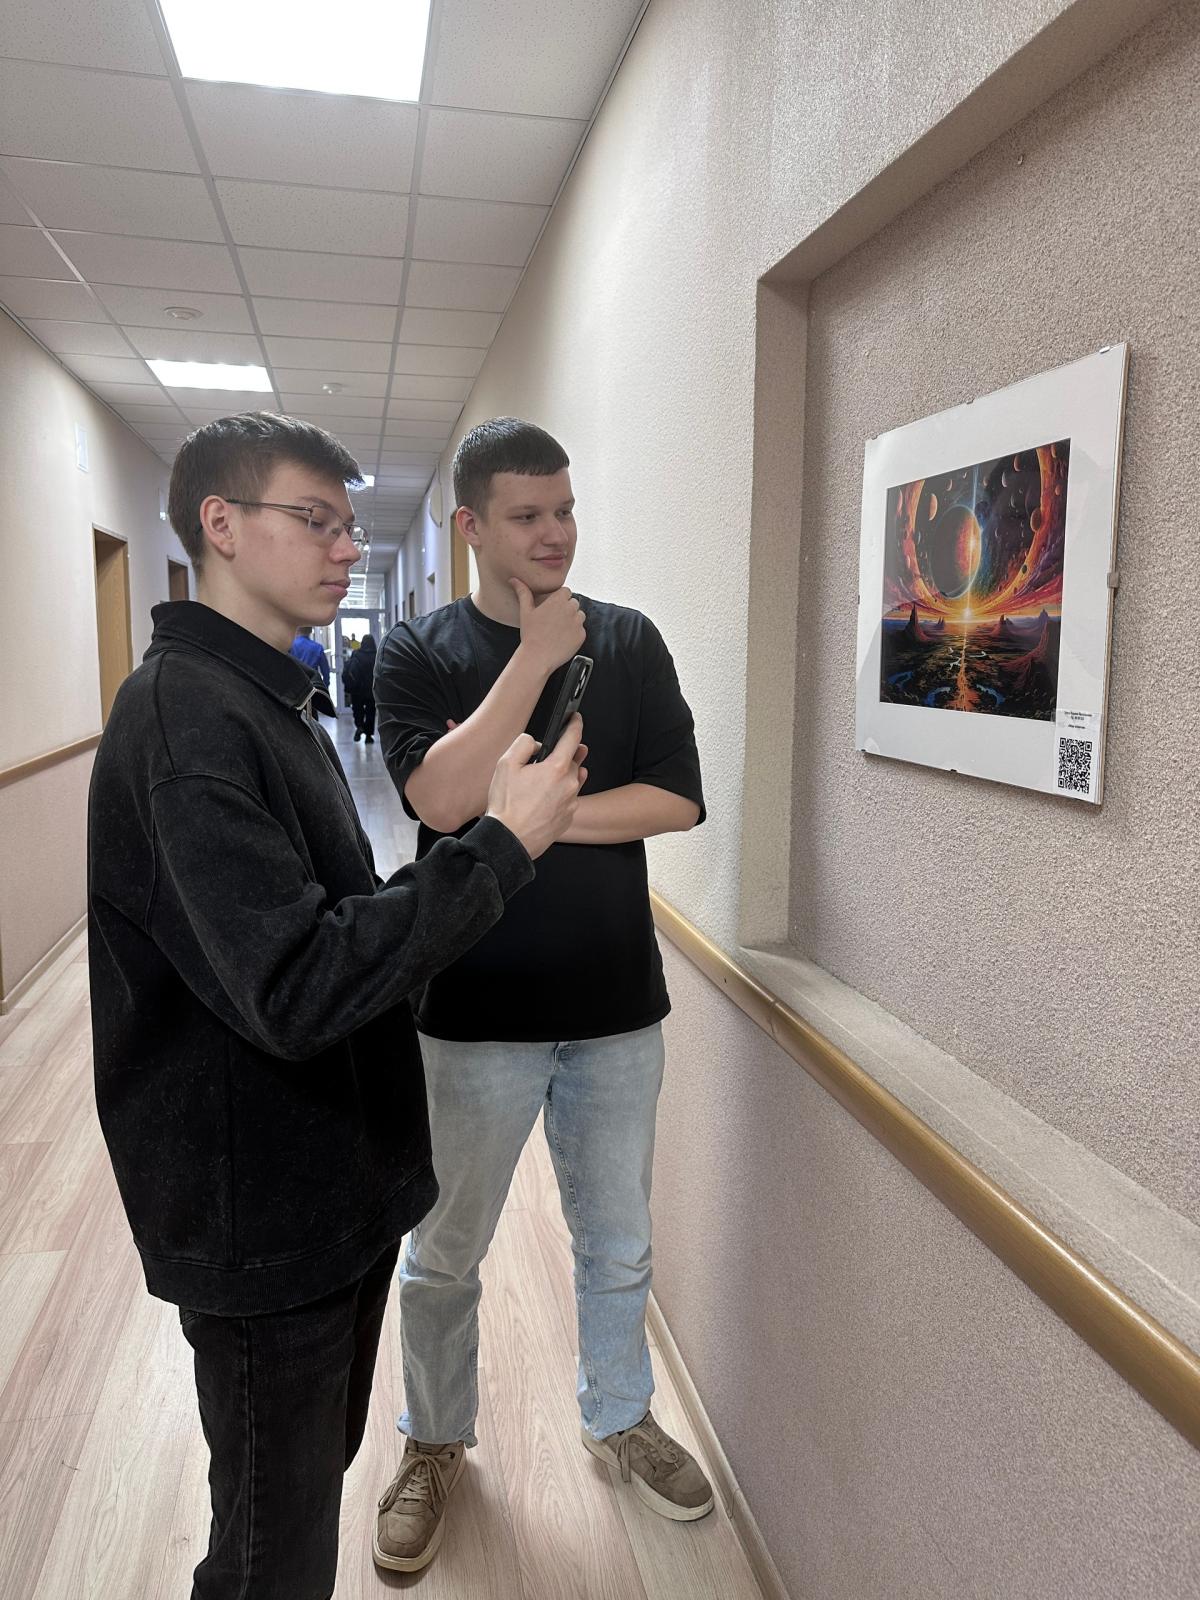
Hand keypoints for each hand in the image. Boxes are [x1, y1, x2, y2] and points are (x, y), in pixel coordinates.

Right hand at [485, 715, 586, 859]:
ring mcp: (571, 803)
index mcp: (556, 768)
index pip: (573, 738)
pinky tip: (544, 798)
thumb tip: (534, 742)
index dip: (575, 724)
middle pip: (573, 761)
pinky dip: (561, 794)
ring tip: (547, 779)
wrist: (509, 840)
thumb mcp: (506, 765)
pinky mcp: (568, 817)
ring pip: (573, 781)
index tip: (576, 719)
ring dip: (564, 776)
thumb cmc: (506, 807)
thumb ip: (523, 744)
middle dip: (564, 755)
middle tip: (549, 758)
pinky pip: (569, 799)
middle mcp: (569, 785)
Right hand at [511, 578, 585, 675]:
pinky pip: (581, 630)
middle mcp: (570, 609)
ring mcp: (578, 623)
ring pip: (579, 615)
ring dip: (572, 620)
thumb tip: (514, 580)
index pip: (566, 591)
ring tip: (558, 630)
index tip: (553, 608)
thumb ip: (523, 592)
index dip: (560, 599)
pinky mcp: (582, 635)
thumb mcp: (525, 611)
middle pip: (573, 603)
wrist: (537, 657)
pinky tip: (562, 638)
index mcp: (558, 600)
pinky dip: (574, 633)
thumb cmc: (530, 635)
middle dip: (566, 609)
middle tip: (554, 621)